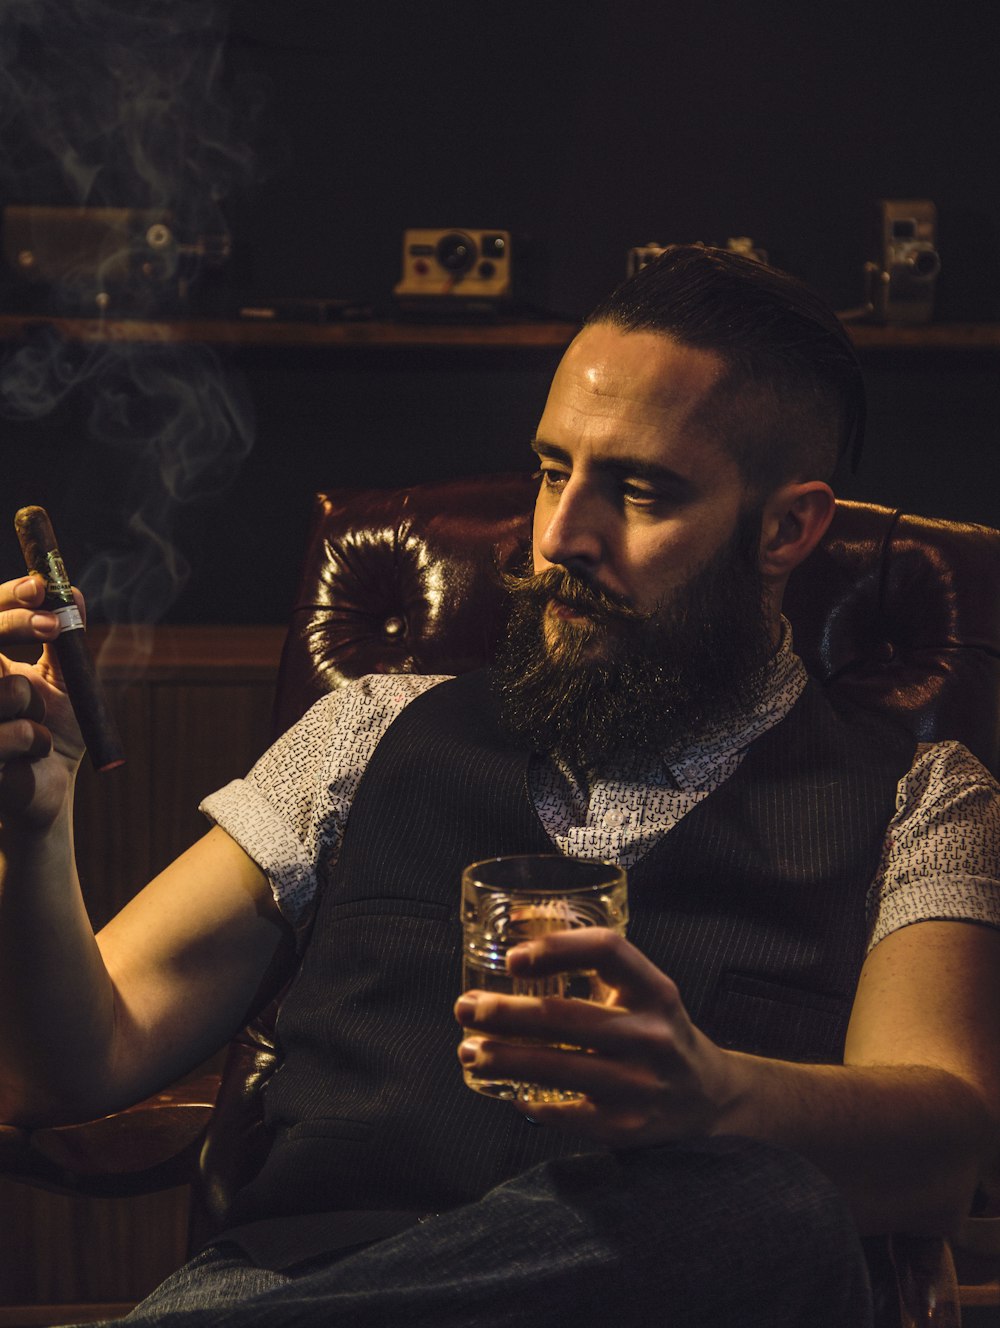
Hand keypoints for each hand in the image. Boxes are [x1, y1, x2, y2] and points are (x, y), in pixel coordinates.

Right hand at [0, 574, 84, 825]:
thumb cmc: (51, 735)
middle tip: (54, 624)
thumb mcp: (63, 682)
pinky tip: (29, 758)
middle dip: (16, 625)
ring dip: (34, 707)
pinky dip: (33, 743)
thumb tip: (70, 589)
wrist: (47, 792)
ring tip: (38, 729)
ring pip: (5, 689)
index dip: (7, 597)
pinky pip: (9, 735)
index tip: (39, 585)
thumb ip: (64, 640)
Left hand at [455, 928, 741, 1146]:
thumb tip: (518, 936)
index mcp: (655, 991)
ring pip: (556, 1068)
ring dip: (503, 1058)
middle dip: (504, 1013)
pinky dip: (530, 1102)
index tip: (513, 958)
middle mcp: (651, 1034)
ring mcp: (639, 1083)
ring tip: (469, 1051)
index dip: (557, 947)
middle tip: (465, 1010)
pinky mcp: (627, 1125)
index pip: (607, 951)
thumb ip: (594, 968)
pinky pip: (565, 1113)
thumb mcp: (645, 992)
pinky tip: (508, 1092)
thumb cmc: (660, 1031)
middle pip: (563, 1016)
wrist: (709, 1097)